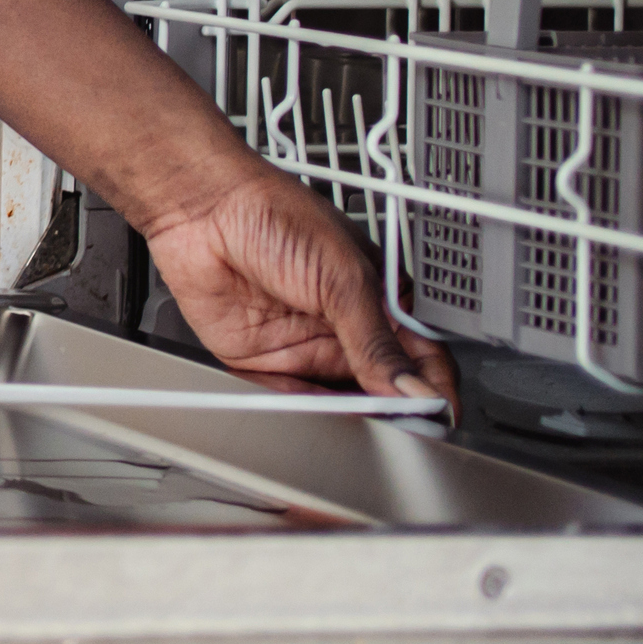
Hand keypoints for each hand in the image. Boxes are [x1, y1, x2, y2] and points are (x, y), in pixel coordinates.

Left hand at [133, 151, 458, 404]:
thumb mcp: (341, 277)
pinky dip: (308, 414)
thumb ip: (376, 340)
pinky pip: (293, 400)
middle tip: (407, 433)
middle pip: (384, 388)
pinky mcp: (265, 362)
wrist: (203, 210)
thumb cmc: (274, 214)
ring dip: (353, 418)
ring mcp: (305, 347)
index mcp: (378, 301)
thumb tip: (413, 387)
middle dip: (395, 413)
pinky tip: (322, 419)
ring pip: (340, 401)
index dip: (433, 389)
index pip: (420, 357)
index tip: (439, 416)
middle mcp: (345, 329)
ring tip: (367, 428)